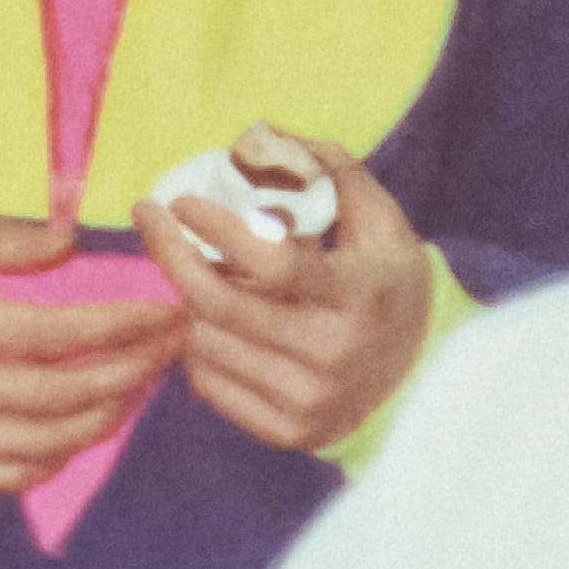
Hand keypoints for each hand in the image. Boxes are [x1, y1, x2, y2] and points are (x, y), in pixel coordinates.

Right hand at [0, 210, 185, 493]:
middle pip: (56, 395)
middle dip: (128, 370)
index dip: (116, 325)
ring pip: (41, 444)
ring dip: (104, 418)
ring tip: (140, 383)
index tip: (163, 308)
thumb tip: (69, 239)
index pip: (49, 334)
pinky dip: (57, 457)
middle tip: (171, 346)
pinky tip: (86, 427)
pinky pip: (6, 476)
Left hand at [134, 138, 430, 453]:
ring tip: (197, 269)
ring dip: (187, 298)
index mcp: (358, 293)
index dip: (217, 229)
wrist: (421, 375)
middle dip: (171, 253)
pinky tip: (212, 320)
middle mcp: (333, 353)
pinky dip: (197, 344)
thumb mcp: (377, 219)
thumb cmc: (386, 281)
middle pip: (221, 304)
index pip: (272, 261)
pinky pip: (208, 382)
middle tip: (148, 217)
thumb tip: (254, 137)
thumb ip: (324, 167)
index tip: (180, 201)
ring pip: (206, 342)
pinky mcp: (287, 431)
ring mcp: (308, 400)